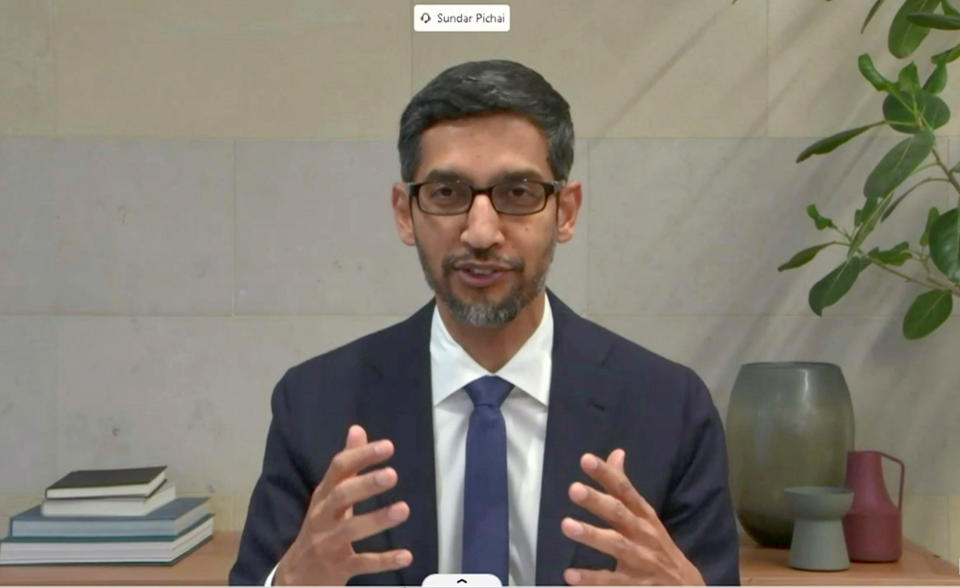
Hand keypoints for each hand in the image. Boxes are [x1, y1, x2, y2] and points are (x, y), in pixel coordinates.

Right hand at [275, 425, 412, 584]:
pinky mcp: (338, 567)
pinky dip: (384, 561)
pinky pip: (362, 563)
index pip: (339, 469)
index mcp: (323, 495)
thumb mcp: (329, 495)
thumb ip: (347, 465)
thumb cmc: (321, 526)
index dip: (361, 456)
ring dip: (377, 519)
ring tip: (404, 509)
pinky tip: (406, 555)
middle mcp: (322, 516)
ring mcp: (328, 542)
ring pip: (351, 529)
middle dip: (366, 484)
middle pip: (341, 496)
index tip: (388, 446)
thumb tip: (357, 430)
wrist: (297, 575)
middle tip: (392, 475)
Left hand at [561, 449, 703, 585]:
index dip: (606, 474)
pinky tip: (570, 575)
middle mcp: (643, 534)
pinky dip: (591, 579)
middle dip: (597, 501)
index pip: (624, 490)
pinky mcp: (635, 584)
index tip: (586, 460)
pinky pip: (611, 582)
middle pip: (620, 514)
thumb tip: (616, 453)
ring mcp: (640, 560)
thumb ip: (625, 487)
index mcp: (643, 515)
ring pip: (616, 545)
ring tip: (567, 525)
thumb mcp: (645, 515)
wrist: (687, 587)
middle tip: (574, 489)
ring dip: (592, 535)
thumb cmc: (658, 546)